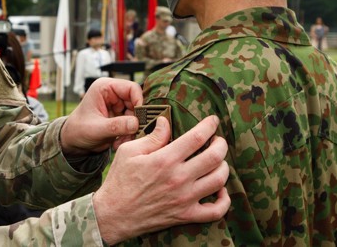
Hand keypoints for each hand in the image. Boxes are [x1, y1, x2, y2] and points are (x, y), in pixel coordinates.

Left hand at [60, 77, 141, 156]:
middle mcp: (113, 94)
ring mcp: (117, 105)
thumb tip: (136, 123)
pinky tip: (119, 142)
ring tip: (122, 141)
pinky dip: (129, 134)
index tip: (141, 117)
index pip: (131, 88)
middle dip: (135, 120)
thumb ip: (116, 126)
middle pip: (136, 102)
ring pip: (136, 115)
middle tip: (133, 134)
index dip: (139, 101)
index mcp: (105, 88)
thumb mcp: (96, 129)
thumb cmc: (78, 130)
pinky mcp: (119, 116)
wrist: (72, 141)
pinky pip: (132, 124)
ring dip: (132, 130)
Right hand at [93, 116, 229, 243]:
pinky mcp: (185, 215)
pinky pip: (215, 211)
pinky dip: (224, 201)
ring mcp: (184, 198)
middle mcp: (178, 178)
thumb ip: (152, 137)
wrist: (113, 214)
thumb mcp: (129, 151)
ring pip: (219, 180)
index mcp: (165, 159)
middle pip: (215, 156)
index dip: (210, 125)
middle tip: (217, 140)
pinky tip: (220, 190)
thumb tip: (166, 121)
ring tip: (218, 161)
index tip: (213, 120)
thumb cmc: (119, 181)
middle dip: (221, 144)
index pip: (197, 137)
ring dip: (224, 167)